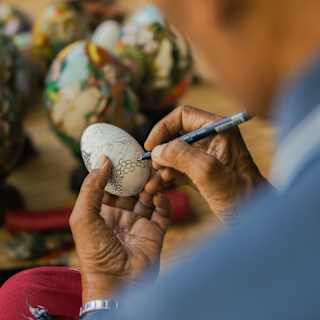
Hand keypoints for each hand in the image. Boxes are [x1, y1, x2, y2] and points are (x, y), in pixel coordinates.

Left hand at [70, 156, 169, 302]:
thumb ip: (91, 188)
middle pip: (132, 189)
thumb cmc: (95, 253)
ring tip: (155, 177)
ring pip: (148, 197)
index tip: (123, 153)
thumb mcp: (83, 217)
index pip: (110, 185)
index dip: (116, 170)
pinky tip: (159, 196)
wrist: (117, 284)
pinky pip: (162, 212)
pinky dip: (163, 201)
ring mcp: (139, 223)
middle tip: (145, 161)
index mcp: (102, 212)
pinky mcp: (155, 232)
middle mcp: (121, 216)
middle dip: (138, 176)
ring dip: (152, 186)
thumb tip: (104, 160)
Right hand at [145, 105, 266, 219]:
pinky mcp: (202, 173)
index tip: (151, 147)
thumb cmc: (241, 196)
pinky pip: (179, 169)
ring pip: (175, 154)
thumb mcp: (209, 173)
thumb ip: (182, 156)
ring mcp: (206, 157)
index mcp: (218, 130)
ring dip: (161, 167)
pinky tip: (159, 188)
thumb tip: (157, 151)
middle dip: (161, 151)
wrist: (256, 221)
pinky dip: (167, 177)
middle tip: (153, 168)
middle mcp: (212, 139)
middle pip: (176, 135)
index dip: (163, 128)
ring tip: (152, 184)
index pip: (182, 116)